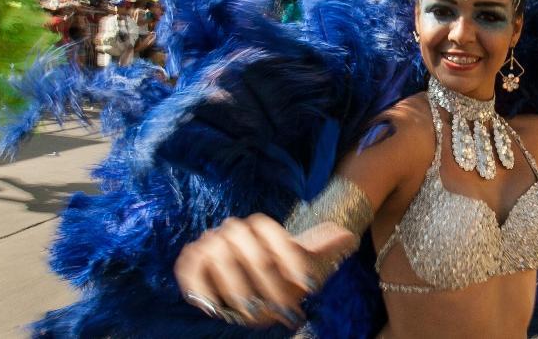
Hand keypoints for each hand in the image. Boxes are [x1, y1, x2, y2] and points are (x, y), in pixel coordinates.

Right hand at [174, 213, 355, 328]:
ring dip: (235, 287)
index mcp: (258, 225)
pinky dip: (196, 285)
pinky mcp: (191, 261)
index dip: (288, 256)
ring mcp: (210, 243)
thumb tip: (349, 236)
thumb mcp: (302, 259)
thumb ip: (323, 247)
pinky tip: (211, 307)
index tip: (305, 284)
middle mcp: (233, 230)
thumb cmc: (280, 269)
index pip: (270, 231)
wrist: (248, 274)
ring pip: (219, 256)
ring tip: (252, 312)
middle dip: (266, 281)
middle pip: (247, 246)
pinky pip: (189, 269)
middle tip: (281, 309)